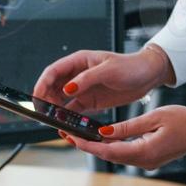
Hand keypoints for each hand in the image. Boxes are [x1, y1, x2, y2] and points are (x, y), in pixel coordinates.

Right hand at [33, 46, 175, 113]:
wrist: (148, 76)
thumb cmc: (130, 67)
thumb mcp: (109, 70)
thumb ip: (86, 79)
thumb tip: (67, 88)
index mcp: (79, 61)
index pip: (53, 72)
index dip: (42, 83)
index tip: (37, 97)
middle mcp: (78, 75)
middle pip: (53, 86)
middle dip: (45, 99)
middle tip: (42, 112)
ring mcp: (83, 88)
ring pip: (61, 99)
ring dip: (55, 109)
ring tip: (52, 119)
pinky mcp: (90, 101)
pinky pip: (74, 110)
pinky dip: (68, 117)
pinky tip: (66, 123)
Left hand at [63, 105, 185, 170]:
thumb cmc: (184, 120)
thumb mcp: (154, 118)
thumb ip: (128, 127)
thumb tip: (104, 132)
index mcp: (145, 152)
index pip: (109, 151)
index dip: (88, 145)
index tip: (72, 139)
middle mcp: (144, 161)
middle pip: (109, 155)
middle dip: (88, 146)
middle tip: (68, 135)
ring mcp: (147, 162)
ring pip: (116, 155)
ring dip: (98, 147)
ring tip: (79, 135)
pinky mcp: (149, 158)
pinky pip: (126, 154)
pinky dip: (112, 146)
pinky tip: (101, 138)